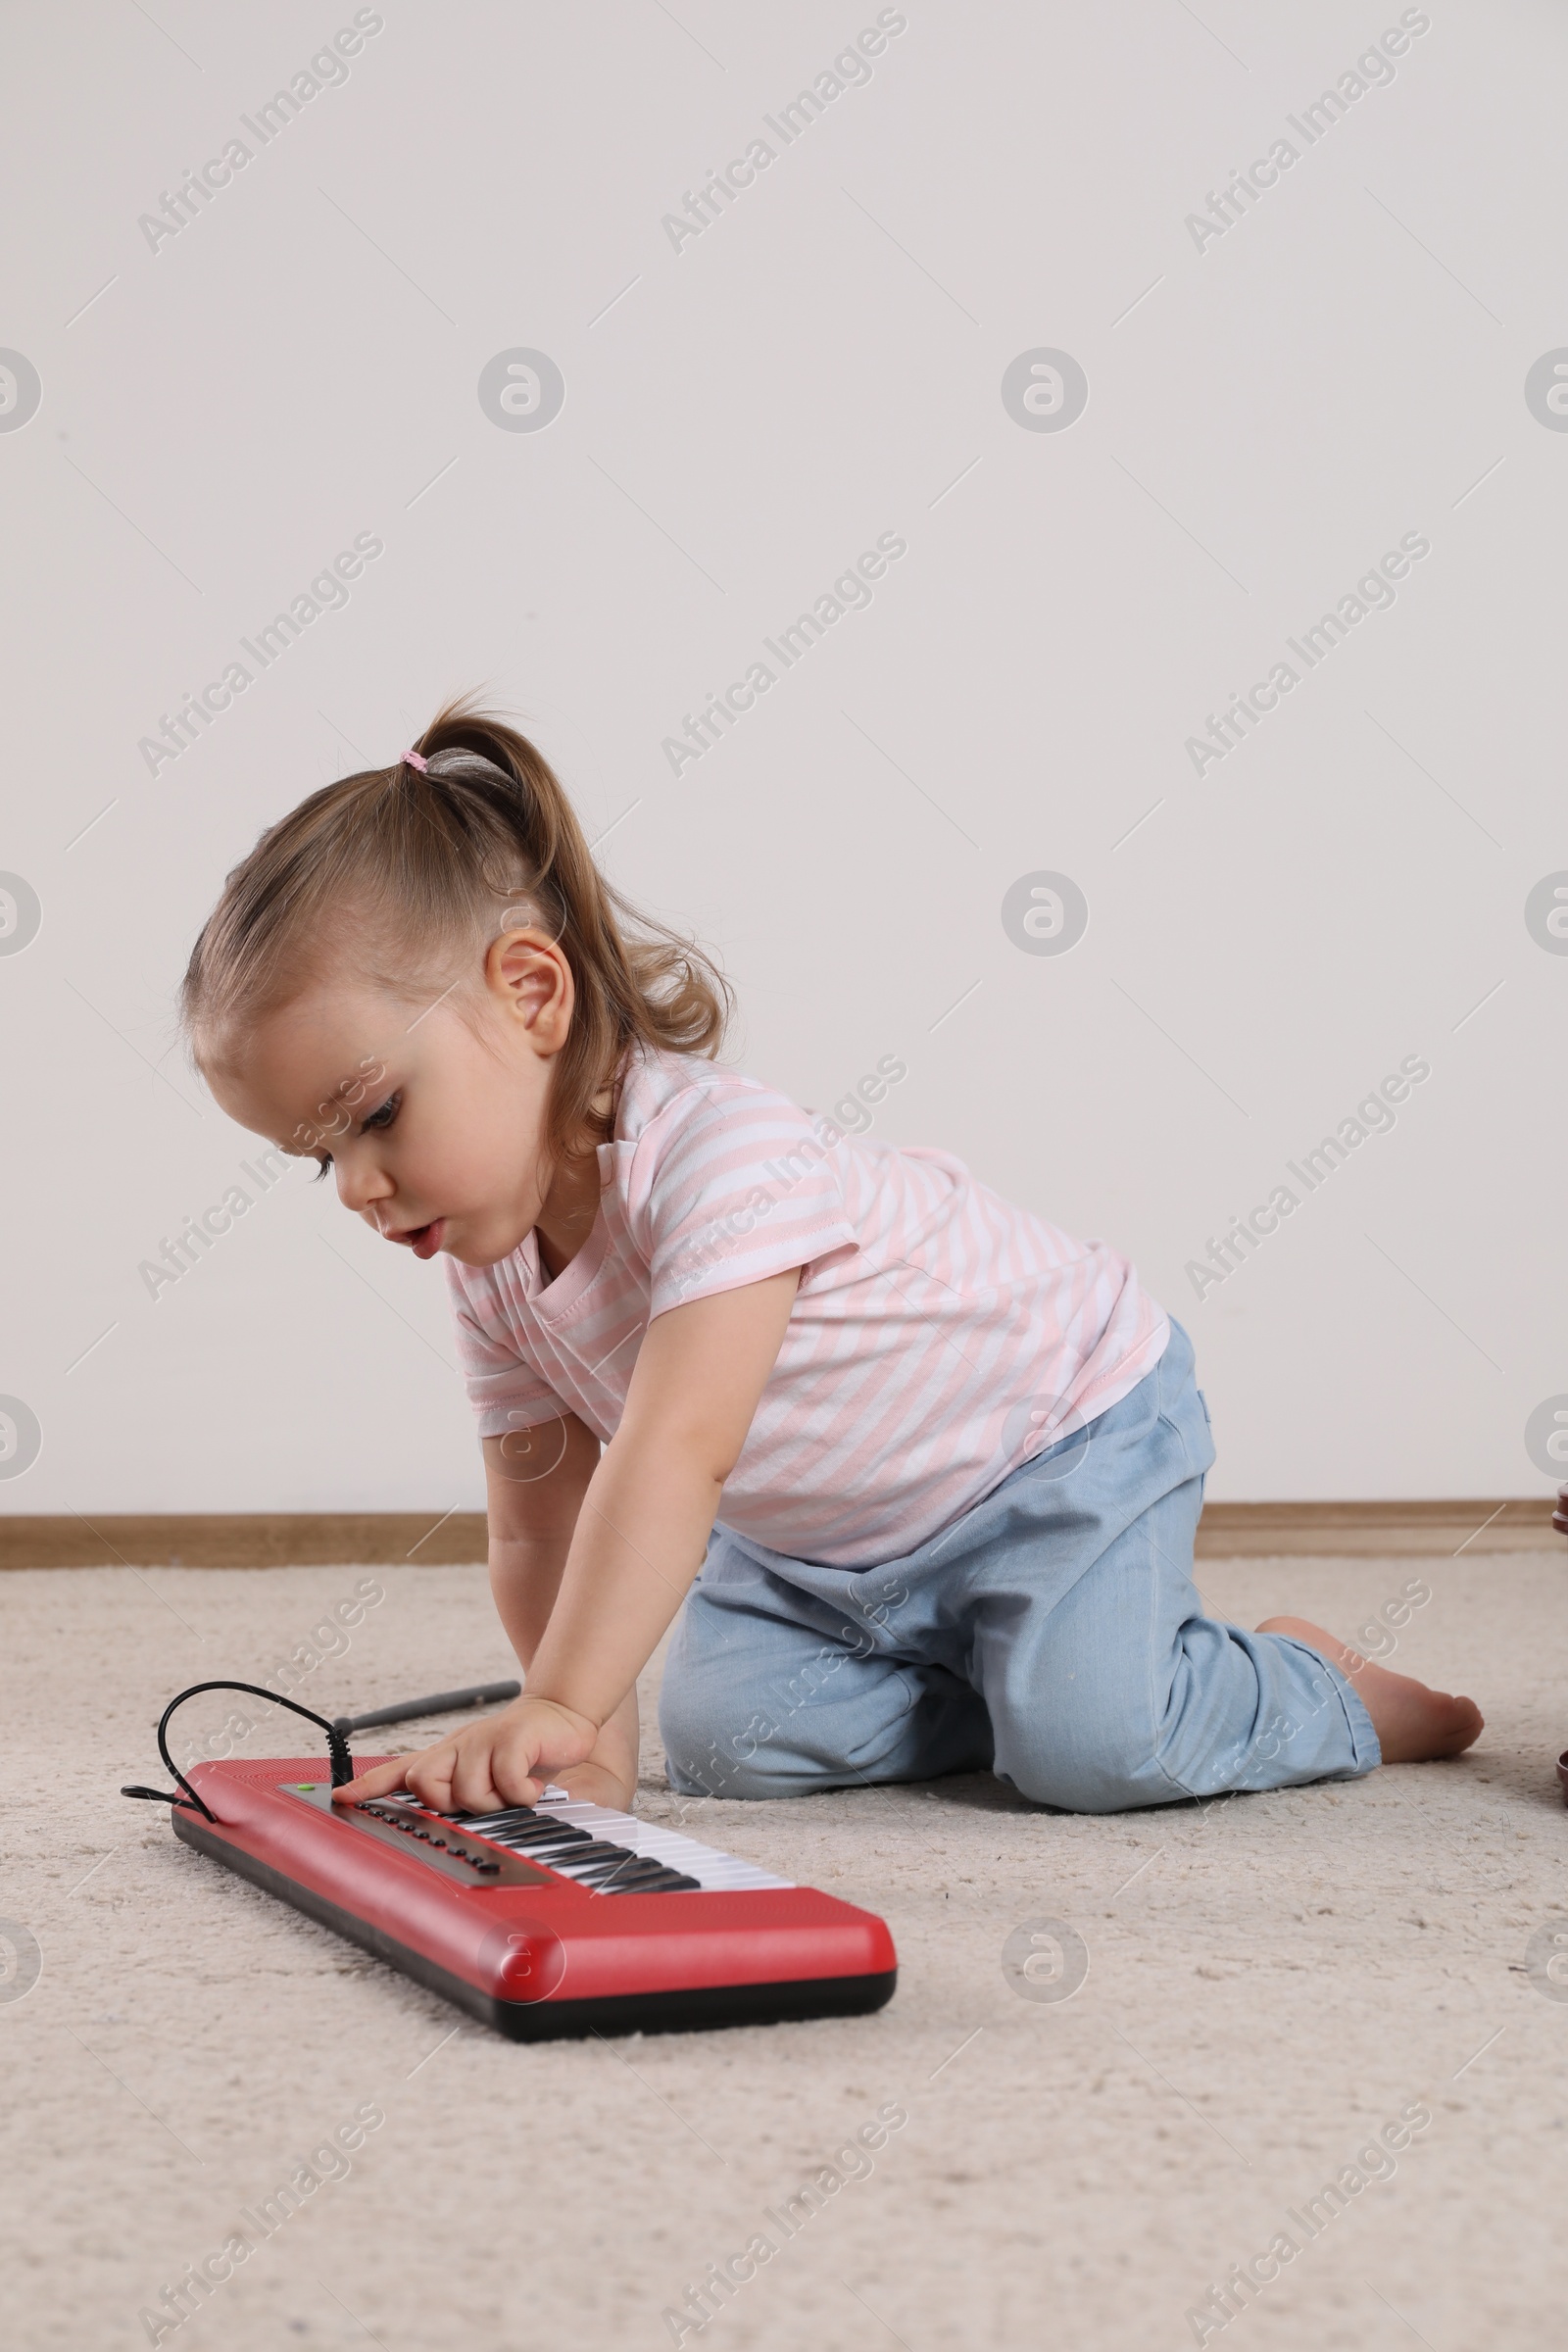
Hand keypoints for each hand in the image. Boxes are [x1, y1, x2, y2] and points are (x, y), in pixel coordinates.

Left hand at [334, 1694, 599, 1814]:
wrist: (560, 1716)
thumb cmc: (521, 1752)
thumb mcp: (484, 1772)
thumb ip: (458, 1791)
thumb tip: (435, 1814)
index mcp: (446, 1756)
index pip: (399, 1770)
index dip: (368, 1786)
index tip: (342, 1798)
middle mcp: (457, 1746)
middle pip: (425, 1783)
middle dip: (450, 1804)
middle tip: (484, 1801)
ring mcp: (482, 1740)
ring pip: (467, 1790)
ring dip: (496, 1802)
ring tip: (514, 1792)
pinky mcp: (511, 1738)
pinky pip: (505, 1781)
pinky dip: (522, 1794)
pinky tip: (532, 1786)